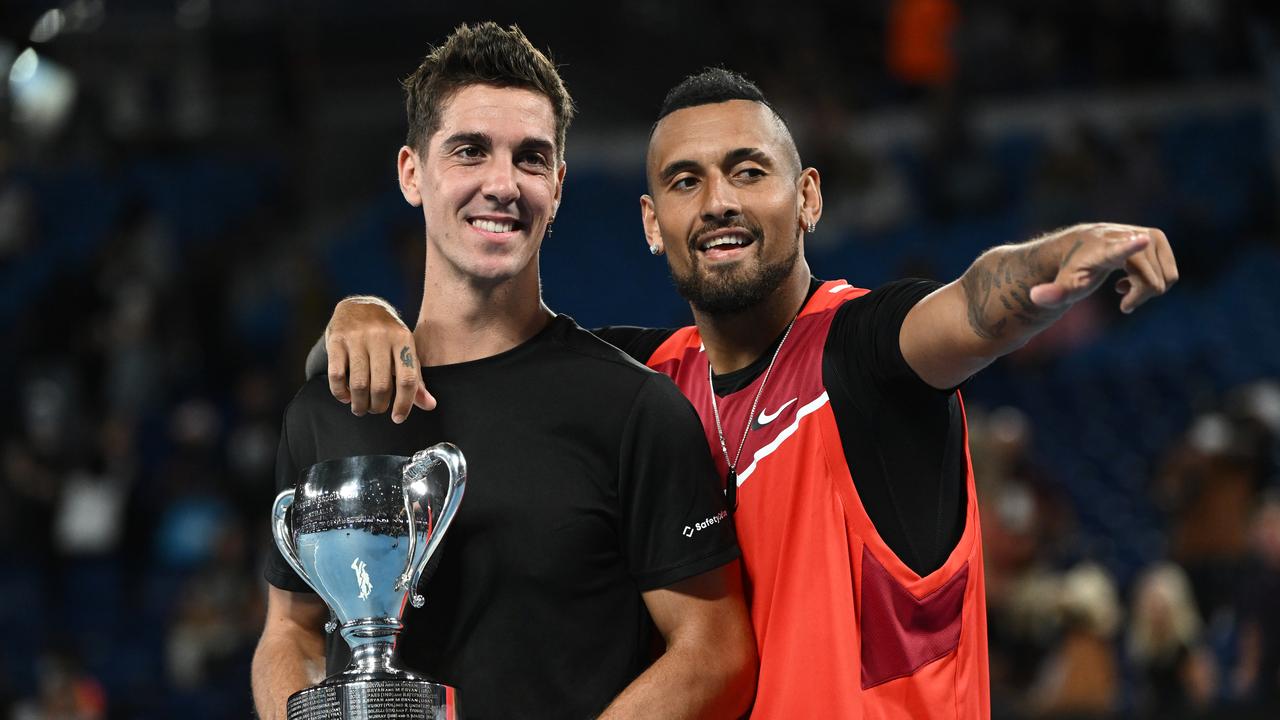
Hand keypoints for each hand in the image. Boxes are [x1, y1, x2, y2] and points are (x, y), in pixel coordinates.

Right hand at [326, 297, 434, 421]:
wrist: (359, 306)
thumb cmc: (387, 335)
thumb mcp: (405, 351)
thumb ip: (416, 379)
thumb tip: (429, 405)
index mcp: (403, 340)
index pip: (407, 379)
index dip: (404, 404)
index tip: (398, 418)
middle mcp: (381, 337)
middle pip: (381, 386)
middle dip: (378, 406)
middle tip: (375, 409)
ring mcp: (357, 338)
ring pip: (358, 384)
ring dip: (359, 403)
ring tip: (360, 408)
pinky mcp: (336, 340)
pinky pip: (336, 375)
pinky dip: (340, 392)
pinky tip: (345, 396)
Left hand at [1028, 223, 1178, 313]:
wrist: (1078, 245)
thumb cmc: (1071, 269)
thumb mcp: (1062, 286)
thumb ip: (1052, 294)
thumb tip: (1034, 296)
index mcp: (1103, 250)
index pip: (1118, 248)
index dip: (1129, 246)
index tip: (1140, 240)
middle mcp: (1126, 237)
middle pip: (1152, 281)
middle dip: (1140, 297)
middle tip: (1123, 303)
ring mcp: (1144, 235)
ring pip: (1165, 278)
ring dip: (1148, 289)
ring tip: (1126, 287)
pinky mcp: (1155, 236)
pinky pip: (1169, 271)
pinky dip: (1156, 281)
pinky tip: (1134, 278)